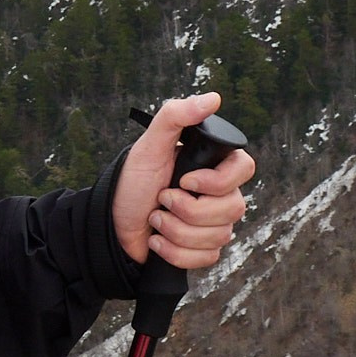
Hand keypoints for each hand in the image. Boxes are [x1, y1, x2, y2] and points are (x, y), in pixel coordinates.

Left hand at [112, 93, 256, 267]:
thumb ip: (175, 117)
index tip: (185, 181)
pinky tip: (157, 242)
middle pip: (234, 208)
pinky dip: (174, 252)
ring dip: (176, 231)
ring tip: (155, 220)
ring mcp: (214, 224)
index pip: (245, 168)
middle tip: (161, 200)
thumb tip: (213, 98)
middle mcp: (220, 194)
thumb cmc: (130, 183)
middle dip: (187, 210)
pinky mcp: (203, 249)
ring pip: (220, 236)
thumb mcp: (148, 146)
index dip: (217, 181)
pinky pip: (207, 258)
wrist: (110, 224)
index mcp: (213, 166)